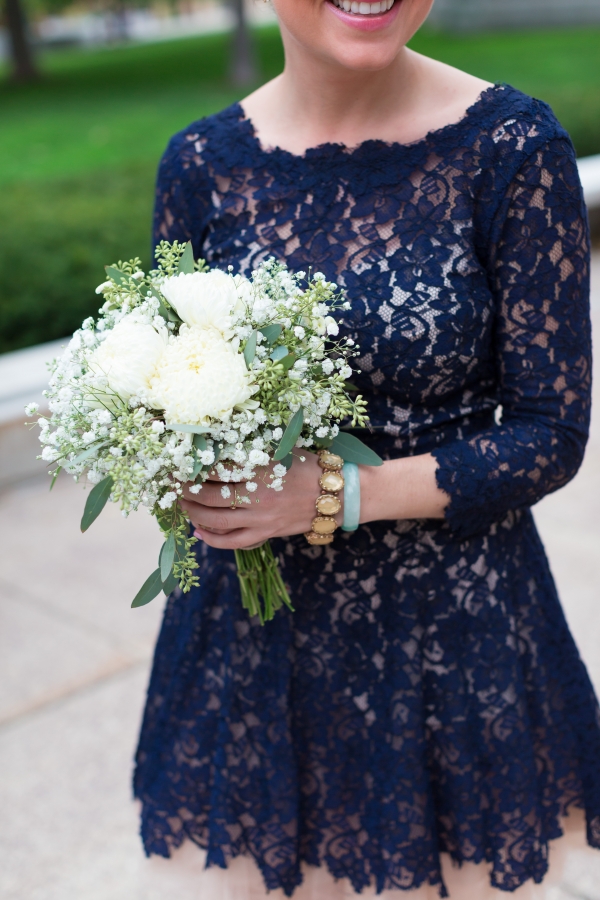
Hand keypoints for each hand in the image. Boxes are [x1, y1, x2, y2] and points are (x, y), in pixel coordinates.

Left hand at [179, 452, 337, 550]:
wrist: (336, 495)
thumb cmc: (309, 466)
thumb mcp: (283, 449)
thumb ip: (254, 448)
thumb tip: (219, 442)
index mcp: (262, 470)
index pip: (217, 469)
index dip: (195, 466)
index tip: (182, 461)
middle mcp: (259, 496)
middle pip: (210, 495)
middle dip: (186, 489)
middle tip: (173, 482)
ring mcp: (262, 518)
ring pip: (216, 520)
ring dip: (193, 512)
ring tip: (181, 504)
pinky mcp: (266, 534)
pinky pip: (233, 542)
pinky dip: (212, 540)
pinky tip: (198, 532)